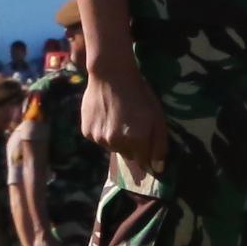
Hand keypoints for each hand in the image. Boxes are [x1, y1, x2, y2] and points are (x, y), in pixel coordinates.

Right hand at [86, 58, 167, 177]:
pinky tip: (106, 116)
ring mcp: (100, 138)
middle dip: (132, 145)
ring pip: (112, 147)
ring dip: (117, 139)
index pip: (143, 161)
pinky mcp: (87, 132)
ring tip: (119, 118)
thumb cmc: (139, 95)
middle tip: (133, 124)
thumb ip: (159, 144)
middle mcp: (117, 143)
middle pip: (127, 154)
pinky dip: (103, 132)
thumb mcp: (157, 117)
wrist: (111, 76)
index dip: (146, 153)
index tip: (146, 143)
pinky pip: (99, 139)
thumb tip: (158, 169)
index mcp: (137, 140)